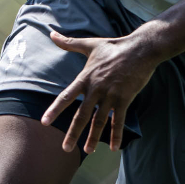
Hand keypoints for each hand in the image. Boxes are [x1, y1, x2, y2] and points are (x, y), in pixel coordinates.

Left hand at [41, 31, 158, 153]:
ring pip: (99, 120)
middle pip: (81, 114)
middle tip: (65, 149)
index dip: (55, 110)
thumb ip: (69, 43)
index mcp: (85, 78)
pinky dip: (116, 134)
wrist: (140, 49)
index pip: (66, 96)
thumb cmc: (114, 47)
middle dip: (73, 133)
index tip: (44, 122)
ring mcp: (110, 95)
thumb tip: (51, 32)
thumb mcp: (90, 44)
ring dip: (93, 137)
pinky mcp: (124, 99)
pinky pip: (119, 120)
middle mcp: (96, 89)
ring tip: (87, 151)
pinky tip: (113, 147)